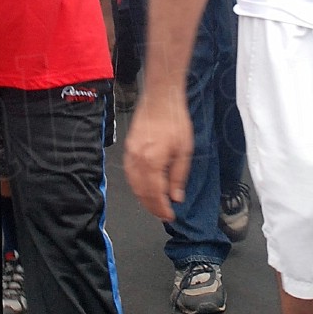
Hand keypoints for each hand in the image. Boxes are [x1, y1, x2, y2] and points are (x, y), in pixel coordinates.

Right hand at [124, 89, 192, 220]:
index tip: (169, 215)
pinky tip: (145, 188)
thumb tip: (175, 196)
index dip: (162, 208)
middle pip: (141, 192)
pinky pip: (129, 174)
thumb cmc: (174, 120)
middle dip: (152, 207)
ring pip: (133, 184)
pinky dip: (137, 185)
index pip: (154, 194)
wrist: (160, 98)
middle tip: (163, 214)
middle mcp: (137, 160)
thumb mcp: (185, 150)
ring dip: (143, 198)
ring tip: (155, 205)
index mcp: (152, 162)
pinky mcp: (128, 148)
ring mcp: (130, 154)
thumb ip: (178, 176)